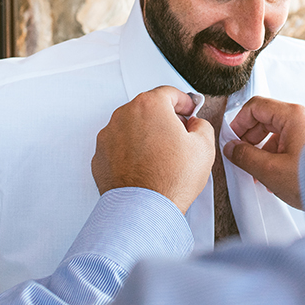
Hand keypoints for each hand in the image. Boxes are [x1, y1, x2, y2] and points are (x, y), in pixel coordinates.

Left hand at [91, 86, 214, 212]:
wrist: (144, 211)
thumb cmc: (170, 180)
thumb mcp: (204, 146)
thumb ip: (201, 125)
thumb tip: (195, 125)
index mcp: (149, 106)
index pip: (169, 93)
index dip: (184, 102)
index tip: (189, 110)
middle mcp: (124, 115)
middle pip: (148, 108)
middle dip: (164, 119)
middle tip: (178, 136)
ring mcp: (108, 135)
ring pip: (131, 127)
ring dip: (145, 135)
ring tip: (161, 157)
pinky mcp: (100, 155)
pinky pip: (119, 146)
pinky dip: (130, 152)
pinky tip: (144, 167)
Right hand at [224, 97, 304, 208]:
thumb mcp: (270, 170)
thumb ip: (245, 156)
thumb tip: (232, 149)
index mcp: (293, 115)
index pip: (256, 106)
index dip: (239, 123)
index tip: (233, 140)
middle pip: (269, 118)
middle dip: (252, 139)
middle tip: (244, 158)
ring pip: (283, 131)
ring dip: (267, 149)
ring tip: (262, 173)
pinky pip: (298, 140)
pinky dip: (284, 153)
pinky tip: (281, 175)